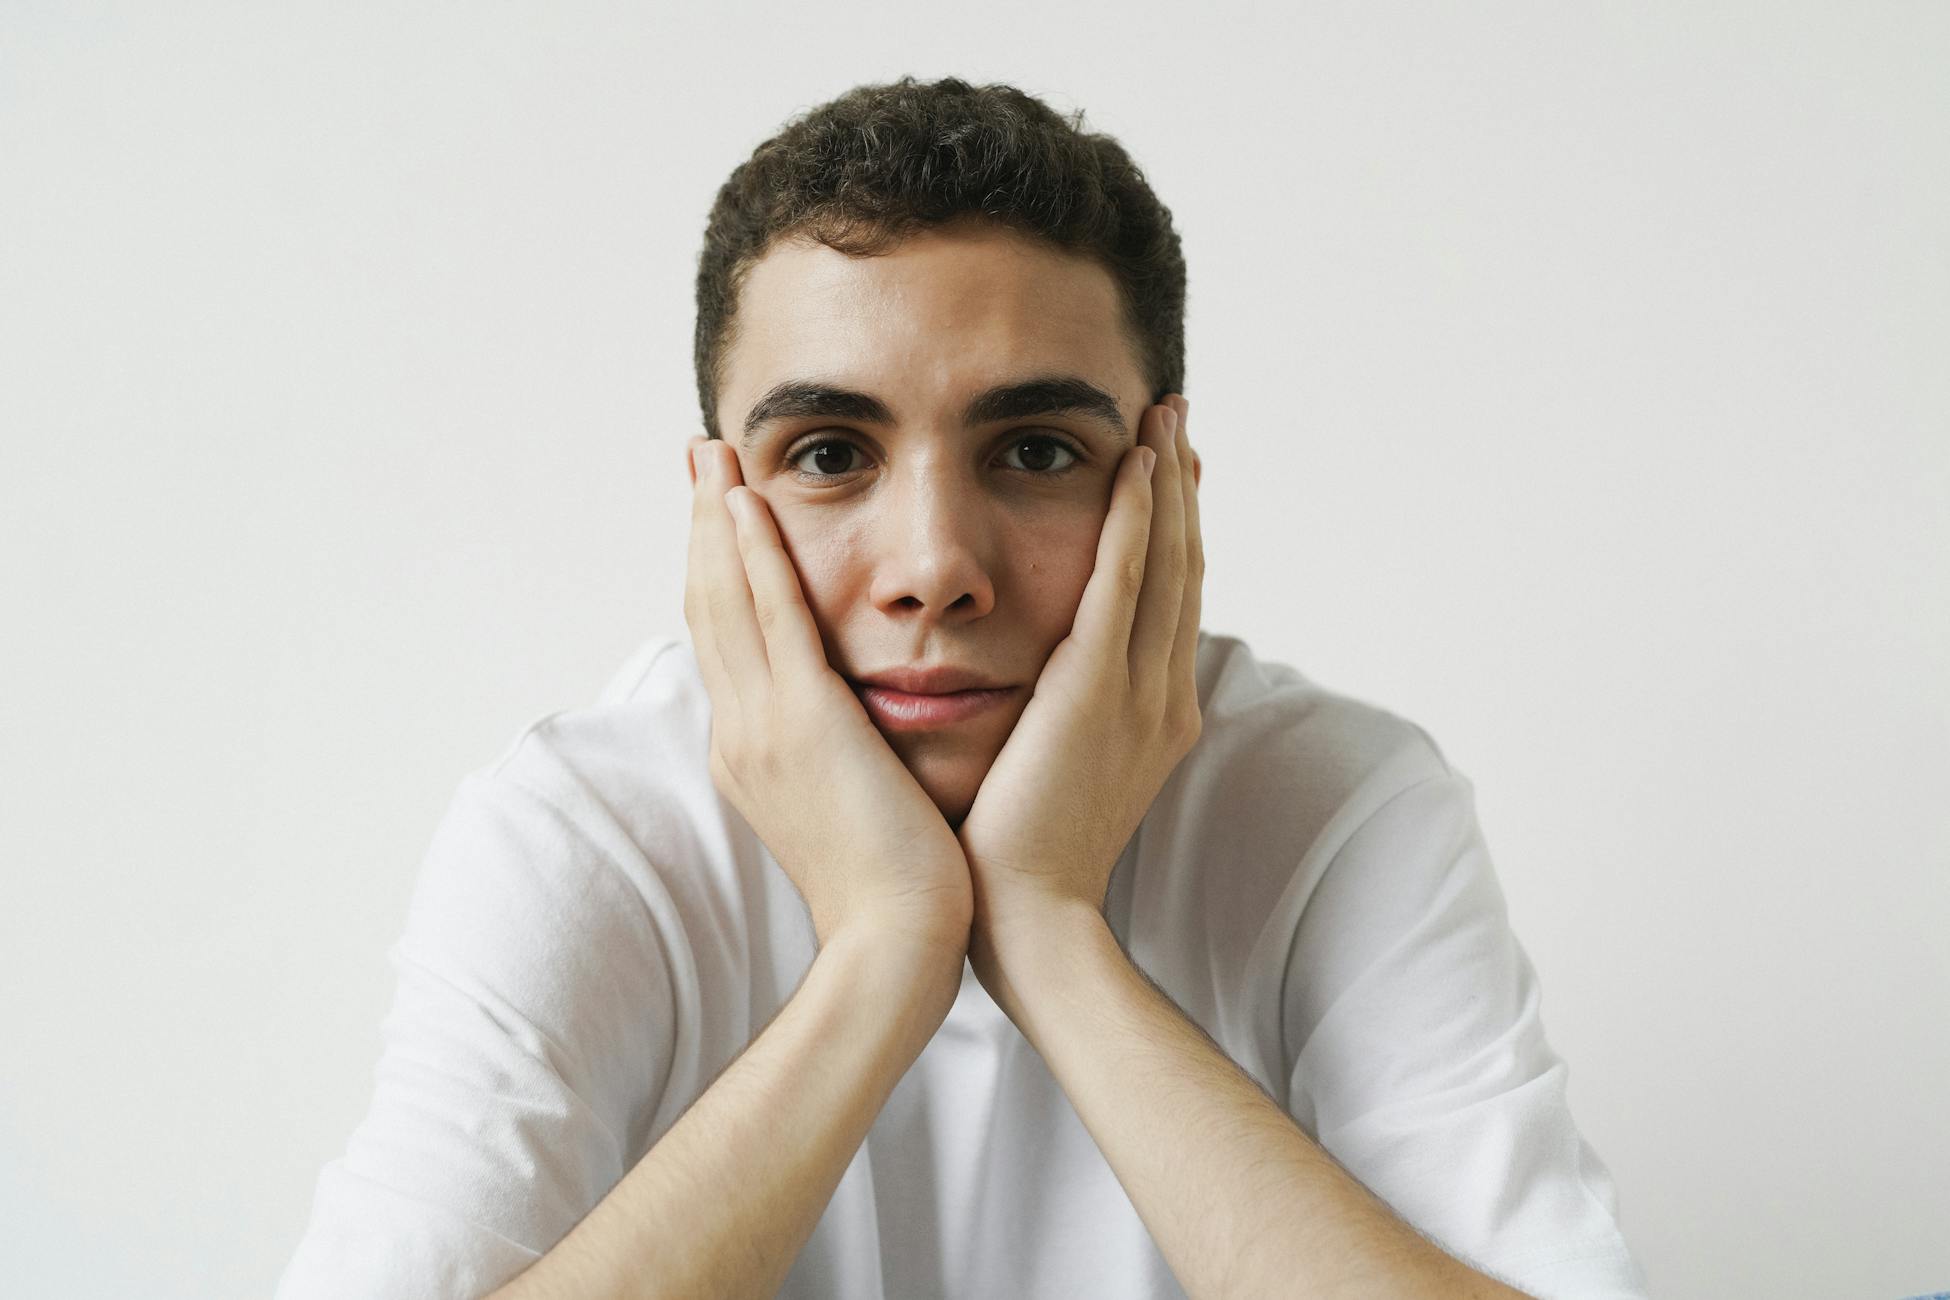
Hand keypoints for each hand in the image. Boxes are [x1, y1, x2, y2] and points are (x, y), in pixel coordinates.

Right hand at [683, 437, 973, 956]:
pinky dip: (752, 556)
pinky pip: (770, 618)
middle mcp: (742, 731)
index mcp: (755, 752)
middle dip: (699, 528)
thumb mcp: (851, 806)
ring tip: (711, 455)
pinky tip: (744, 504)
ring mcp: (763, 726)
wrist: (895, 945)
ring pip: (725, 599)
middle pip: (708, 607)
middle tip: (697, 457)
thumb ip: (842, 754)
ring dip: (714, 521)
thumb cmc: (894, 888)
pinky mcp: (803, 723)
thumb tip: (857, 720)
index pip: (727, 640)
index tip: (717, 514)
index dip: (715, 571)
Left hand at [957, 396, 1202, 957]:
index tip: (1168, 474)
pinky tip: (1137, 466)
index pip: (1169, 605)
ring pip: (1165, 564)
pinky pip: (1124, 584)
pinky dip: (1135, 521)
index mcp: (1153, 719)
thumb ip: (1058, 723)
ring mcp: (1139, 694)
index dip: (1174, 534)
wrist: (1025, 925)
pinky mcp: (1097, 693)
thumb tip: (1032, 689)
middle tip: (1179, 419)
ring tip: (1167, 416)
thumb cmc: (1017, 862)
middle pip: (1183, 570)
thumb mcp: (1054, 779)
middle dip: (1183, 492)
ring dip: (1168, 484)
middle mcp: (1163, 697)